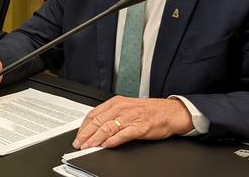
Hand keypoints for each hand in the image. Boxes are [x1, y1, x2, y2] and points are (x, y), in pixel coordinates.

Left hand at [73, 96, 193, 149]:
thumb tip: (96, 126)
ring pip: (107, 128)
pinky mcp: (139, 127)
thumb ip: (112, 115)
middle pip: (98, 122)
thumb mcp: (127, 107)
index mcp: (116, 103)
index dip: (84, 126)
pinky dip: (113, 140)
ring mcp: (130, 117)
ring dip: (95, 139)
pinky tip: (106, 145)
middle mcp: (121, 108)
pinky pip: (123, 134)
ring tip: (88, 146)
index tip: (78, 135)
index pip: (94, 114)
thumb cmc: (149, 111)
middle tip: (78, 143)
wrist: (170, 112)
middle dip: (86, 134)